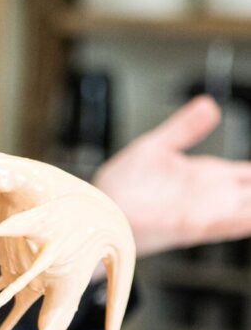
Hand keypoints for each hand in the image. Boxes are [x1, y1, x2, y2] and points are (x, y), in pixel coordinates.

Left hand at [94, 95, 250, 255]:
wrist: (94, 212)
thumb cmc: (118, 189)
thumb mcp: (157, 147)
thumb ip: (184, 129)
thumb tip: (210, 106)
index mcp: (208, 178)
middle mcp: (212, 196)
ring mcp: (205, 211)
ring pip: (250, 207)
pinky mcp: (191, 223)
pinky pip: (232, 221)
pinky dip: (248, 216)